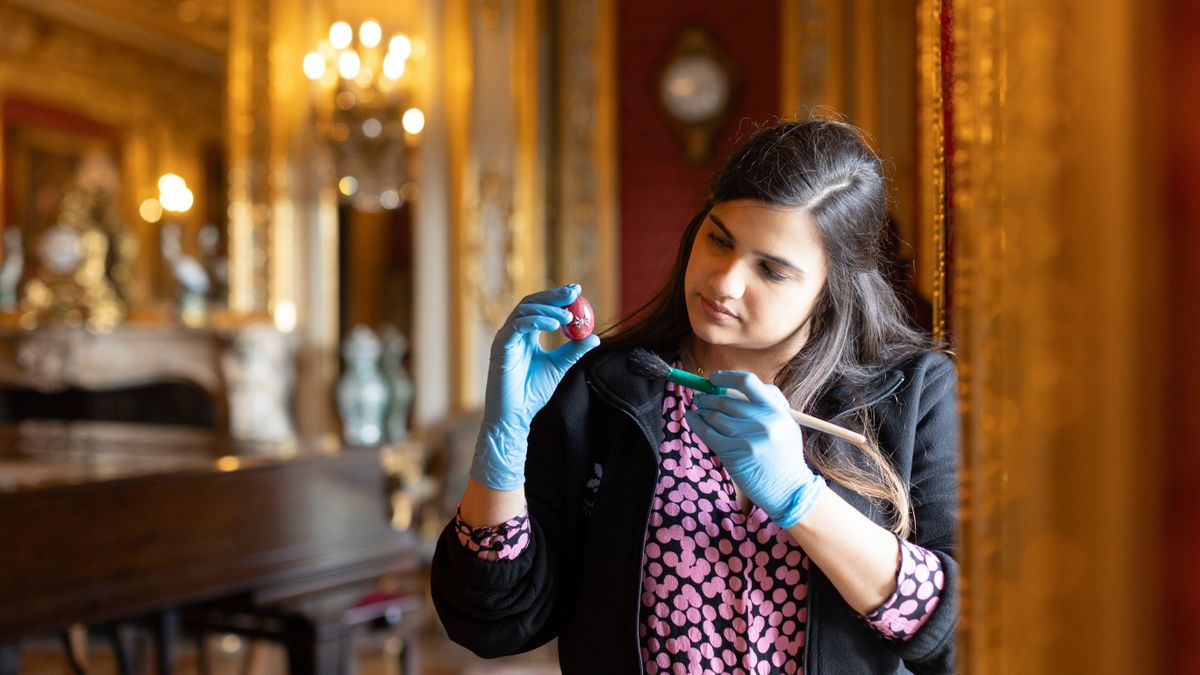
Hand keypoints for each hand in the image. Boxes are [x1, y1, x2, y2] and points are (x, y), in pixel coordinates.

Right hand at [469, 284, 600, 489]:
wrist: (515, 416)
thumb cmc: (532, 393)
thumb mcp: (559, 367)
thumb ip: (574, 351)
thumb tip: (595, 337)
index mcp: (526, 336)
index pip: (541, 308)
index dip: (557, 297)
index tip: (577, 291)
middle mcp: (513, 333)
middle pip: (531, 303)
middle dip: (553, 296)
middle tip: (574, 293)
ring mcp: (505, 339)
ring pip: (525, 311)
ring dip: (548, 310)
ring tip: (569, 317)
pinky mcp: (500, 347)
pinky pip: (518, 326)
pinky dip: (536, 322)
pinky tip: (555, 325)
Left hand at [683, 370, 825, 527]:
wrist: (789, 490)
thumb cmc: (785, 455)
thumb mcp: (786, 424)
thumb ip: (768, 403)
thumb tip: (735, 386)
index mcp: (776, 411)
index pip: (747, 382)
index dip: (726, 377)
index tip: (714, 378)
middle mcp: (762, 422)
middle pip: (725, 400)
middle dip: (708, 396)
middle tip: (701, 398)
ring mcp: (747, 439)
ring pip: (714, 416)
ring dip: (701, 410)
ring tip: (698, 410)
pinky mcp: (734, 454)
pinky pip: (707, 433)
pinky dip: (695, 423)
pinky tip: (692, 418)